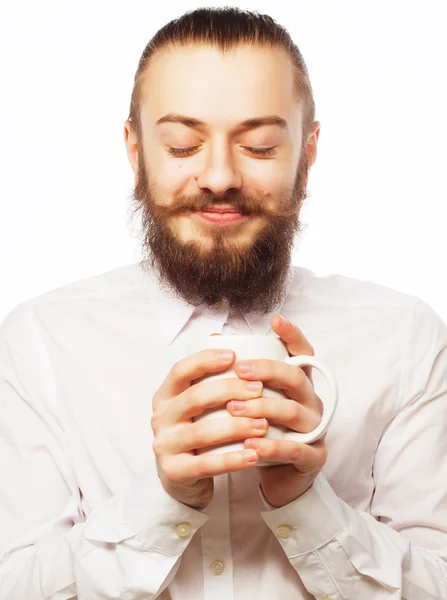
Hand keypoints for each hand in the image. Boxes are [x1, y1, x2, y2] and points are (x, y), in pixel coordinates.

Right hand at [151, 349, 265, 508]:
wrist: (182, 478)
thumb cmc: (196, 430)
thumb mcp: (196, 402)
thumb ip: (207, 374)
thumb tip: (221, 336)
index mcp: (166, 395)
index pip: (180, 370)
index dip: (205, 360)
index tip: (234, 356)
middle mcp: (160, 418)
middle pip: (194, 398)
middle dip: (229, 391)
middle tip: (259, 389)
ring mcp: (164, 446)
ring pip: (201, 432)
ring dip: (236, 427)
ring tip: (264, 424)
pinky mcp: (174, 472)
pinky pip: (205, 465)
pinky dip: (232, 460)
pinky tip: (255, 455)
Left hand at [228, 314, 327, 507]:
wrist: (277, 476)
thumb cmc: (263, 430)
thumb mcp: (253, 400)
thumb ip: (240, 373)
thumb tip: (214, 339)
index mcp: (298, 384)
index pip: (303, 353)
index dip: (292, 335)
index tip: (275, 319)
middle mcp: (311, 402)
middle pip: (297, 378)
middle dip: (268, 370)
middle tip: (239, 369)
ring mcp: (315, 429)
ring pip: (295, 412)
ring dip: (263, 408)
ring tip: (235, 409)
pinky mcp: (313, 458)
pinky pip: (295, 449)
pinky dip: (272, 445)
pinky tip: (250, 444)